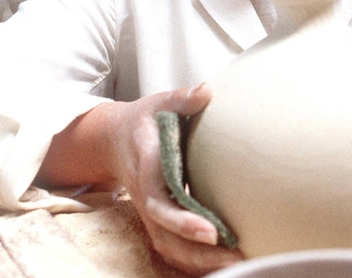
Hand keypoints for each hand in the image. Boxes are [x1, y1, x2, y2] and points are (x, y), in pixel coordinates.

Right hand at [42, 84, 242, 274]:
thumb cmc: (145, 119)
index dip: (182, 220)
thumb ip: (182, 98)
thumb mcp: (159, 102)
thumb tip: (206, 91)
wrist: (113, 138)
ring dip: (200, 262)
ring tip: (238, 262)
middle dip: (198, 252)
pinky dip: (195, 260)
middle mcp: (145, 197)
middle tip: (236, 255)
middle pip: (165, 237)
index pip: (159, 203)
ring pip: (169, 247)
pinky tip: (225, 260)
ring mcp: (150, 212)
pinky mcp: (157, 219)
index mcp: (146, 169)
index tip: (210, 231)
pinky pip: (172, 247)